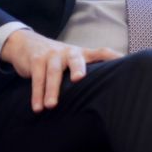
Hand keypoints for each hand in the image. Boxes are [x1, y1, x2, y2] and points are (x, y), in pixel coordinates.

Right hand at [0, 30, 120, 111]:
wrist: (26, 43)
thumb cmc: (58, 59)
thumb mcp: (73, 60)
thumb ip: (87, 70)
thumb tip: (106, 92)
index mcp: (82, 53)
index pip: (101, 52)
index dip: (113, 57)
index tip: (125, 63)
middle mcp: (69, 52)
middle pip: (75, 59)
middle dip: (78, 68)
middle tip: (79, 78)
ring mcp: (52, 56)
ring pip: (53, 72)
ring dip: (52, 90)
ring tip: (51, 106)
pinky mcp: (36, 61)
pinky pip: (37, 79)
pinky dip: (37, 94)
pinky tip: (37, 107)